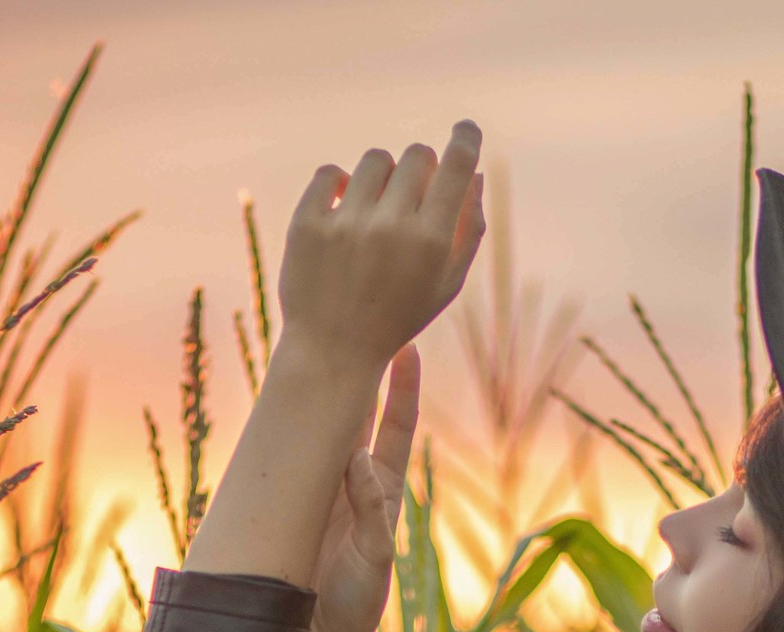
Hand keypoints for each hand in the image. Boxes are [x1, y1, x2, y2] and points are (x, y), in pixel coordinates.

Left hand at [278, 121, 485, 374]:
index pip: (456, 165)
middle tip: (411, 195)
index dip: (466, 139)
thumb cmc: (398, 316)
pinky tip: (344, 202)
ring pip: (374, 160)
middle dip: (420, 168)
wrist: (333, 351)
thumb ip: (469, 229)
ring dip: (380, 177)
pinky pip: (329, 172)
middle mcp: (390, 227)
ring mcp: (346, 223)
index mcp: (430, 241)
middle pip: (416, 155)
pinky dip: (339, 182)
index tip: (465, 129)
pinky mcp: (308, 224)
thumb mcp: (445, 283)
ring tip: (376, 206)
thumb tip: (476, 173)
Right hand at [309, 348, 420, 631]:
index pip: (395, 423)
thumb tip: (358, 460)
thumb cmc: (356, 602)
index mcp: (381, 487)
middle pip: (355, 412)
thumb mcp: (375, 557)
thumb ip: (372, 512)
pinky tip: (275, 403)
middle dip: (355, 370)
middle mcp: (349, 480)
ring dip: (315, 393)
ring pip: (317, 429)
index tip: (406, 345)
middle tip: (353, 327)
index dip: (402, 386)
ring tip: (312, 350)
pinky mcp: (287, 501)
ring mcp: (317, 488)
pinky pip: (284, 457)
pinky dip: (282, 429)